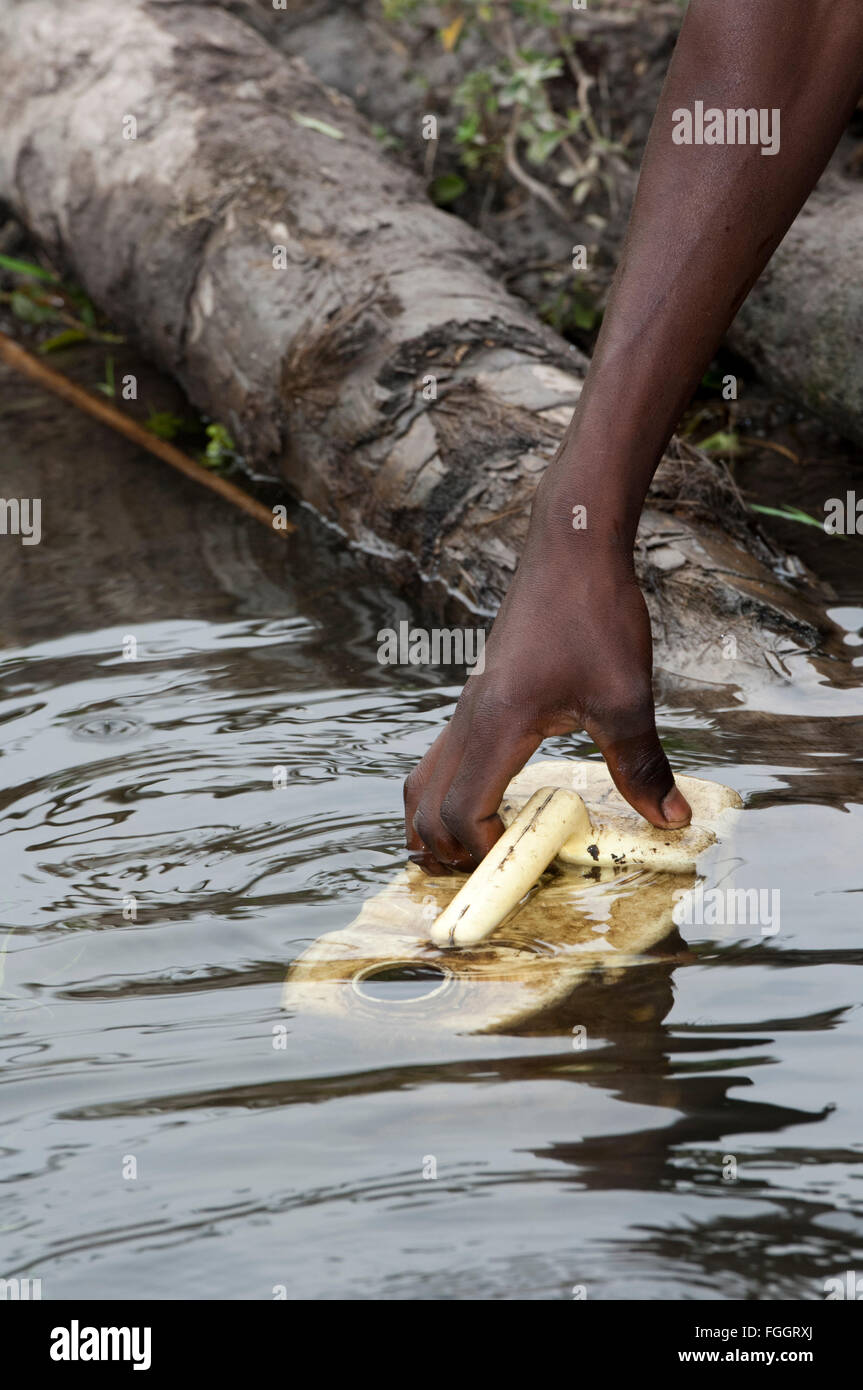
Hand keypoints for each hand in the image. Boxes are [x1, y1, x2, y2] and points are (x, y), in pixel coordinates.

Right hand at [403, 478, 691, 872]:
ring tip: (480, 851)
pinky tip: (496, 799)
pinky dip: (449, 793)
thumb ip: (642, 765)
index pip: (462, 812)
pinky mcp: (479, 696)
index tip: (527, 864)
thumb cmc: (594, 613)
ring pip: (422, 781)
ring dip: (437, 825)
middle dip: (449, 852)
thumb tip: (672, 822)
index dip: (485, 852)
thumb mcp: (625, 696)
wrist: (571, 547)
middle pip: (424, 807)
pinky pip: (442, 758)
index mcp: (496, 726)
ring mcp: (467, 706)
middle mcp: (468, 720)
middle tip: (497, 872)